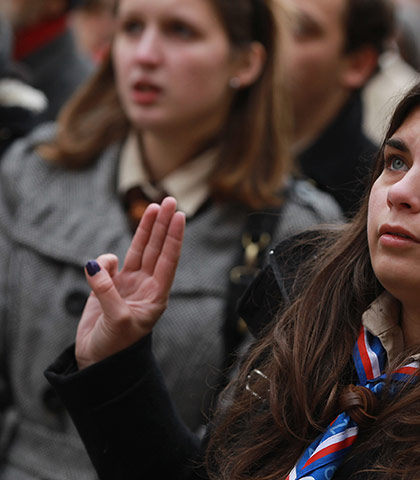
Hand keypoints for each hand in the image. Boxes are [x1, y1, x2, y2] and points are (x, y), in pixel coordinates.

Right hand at [75, 197, 185, 368]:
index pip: (168, 260)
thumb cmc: (116, 347)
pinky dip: (104, 262)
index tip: (180, 216)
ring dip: (145, 230)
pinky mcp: (109, 287)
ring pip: (138, 251)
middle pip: (156, 248)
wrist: (99, 363)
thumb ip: (106, 292)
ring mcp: (128, 285)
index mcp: (157, 295)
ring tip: (153, 208)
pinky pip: (108, 265)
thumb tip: (94, 265)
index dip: (173, 237)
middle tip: (170, 200)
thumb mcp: (117, 320)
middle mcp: (146, 286)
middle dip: (163, 225)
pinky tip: (96, 269)